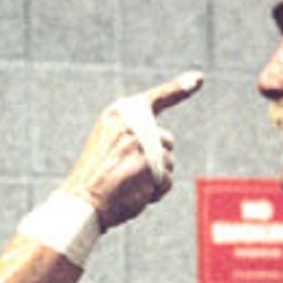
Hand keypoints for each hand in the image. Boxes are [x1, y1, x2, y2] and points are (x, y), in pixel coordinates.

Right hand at [63, 71, 203, 229]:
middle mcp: (132, 125)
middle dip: (157, 159)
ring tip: (129, 184)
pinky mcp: (150, 166)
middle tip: (129, 173)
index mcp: (118, 114)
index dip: (179, 88)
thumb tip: (166, 142)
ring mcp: (141, 144)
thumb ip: (134, 135)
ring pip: (169, 162)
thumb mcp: (108, 144)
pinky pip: (167, 181)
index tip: (198, 79)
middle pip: (166, 140)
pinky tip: (136, 194)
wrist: (83, 203)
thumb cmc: (96, 178)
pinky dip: (156, 192)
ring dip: (156, 178)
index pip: (155, 98)